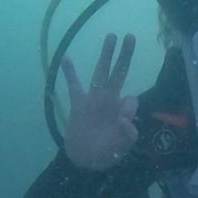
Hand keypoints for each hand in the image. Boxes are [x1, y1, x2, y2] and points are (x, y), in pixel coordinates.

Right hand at [61, 33, 139, 170]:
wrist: (85, 160)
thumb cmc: (106, 153)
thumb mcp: (121, 148)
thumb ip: (127, 134)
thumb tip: (126, 118)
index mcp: (121, 111)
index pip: (131, 101)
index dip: (129, 108)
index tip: (122, 121)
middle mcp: (109, 100)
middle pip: (119, 73)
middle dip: (125, 56)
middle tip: (130, 36)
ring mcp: (94, 100)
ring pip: (100, 73)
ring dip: (105, 55)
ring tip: (111, 36)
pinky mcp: (78, 104)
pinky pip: (74, 86)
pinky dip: (70, 73)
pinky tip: (66, 58)